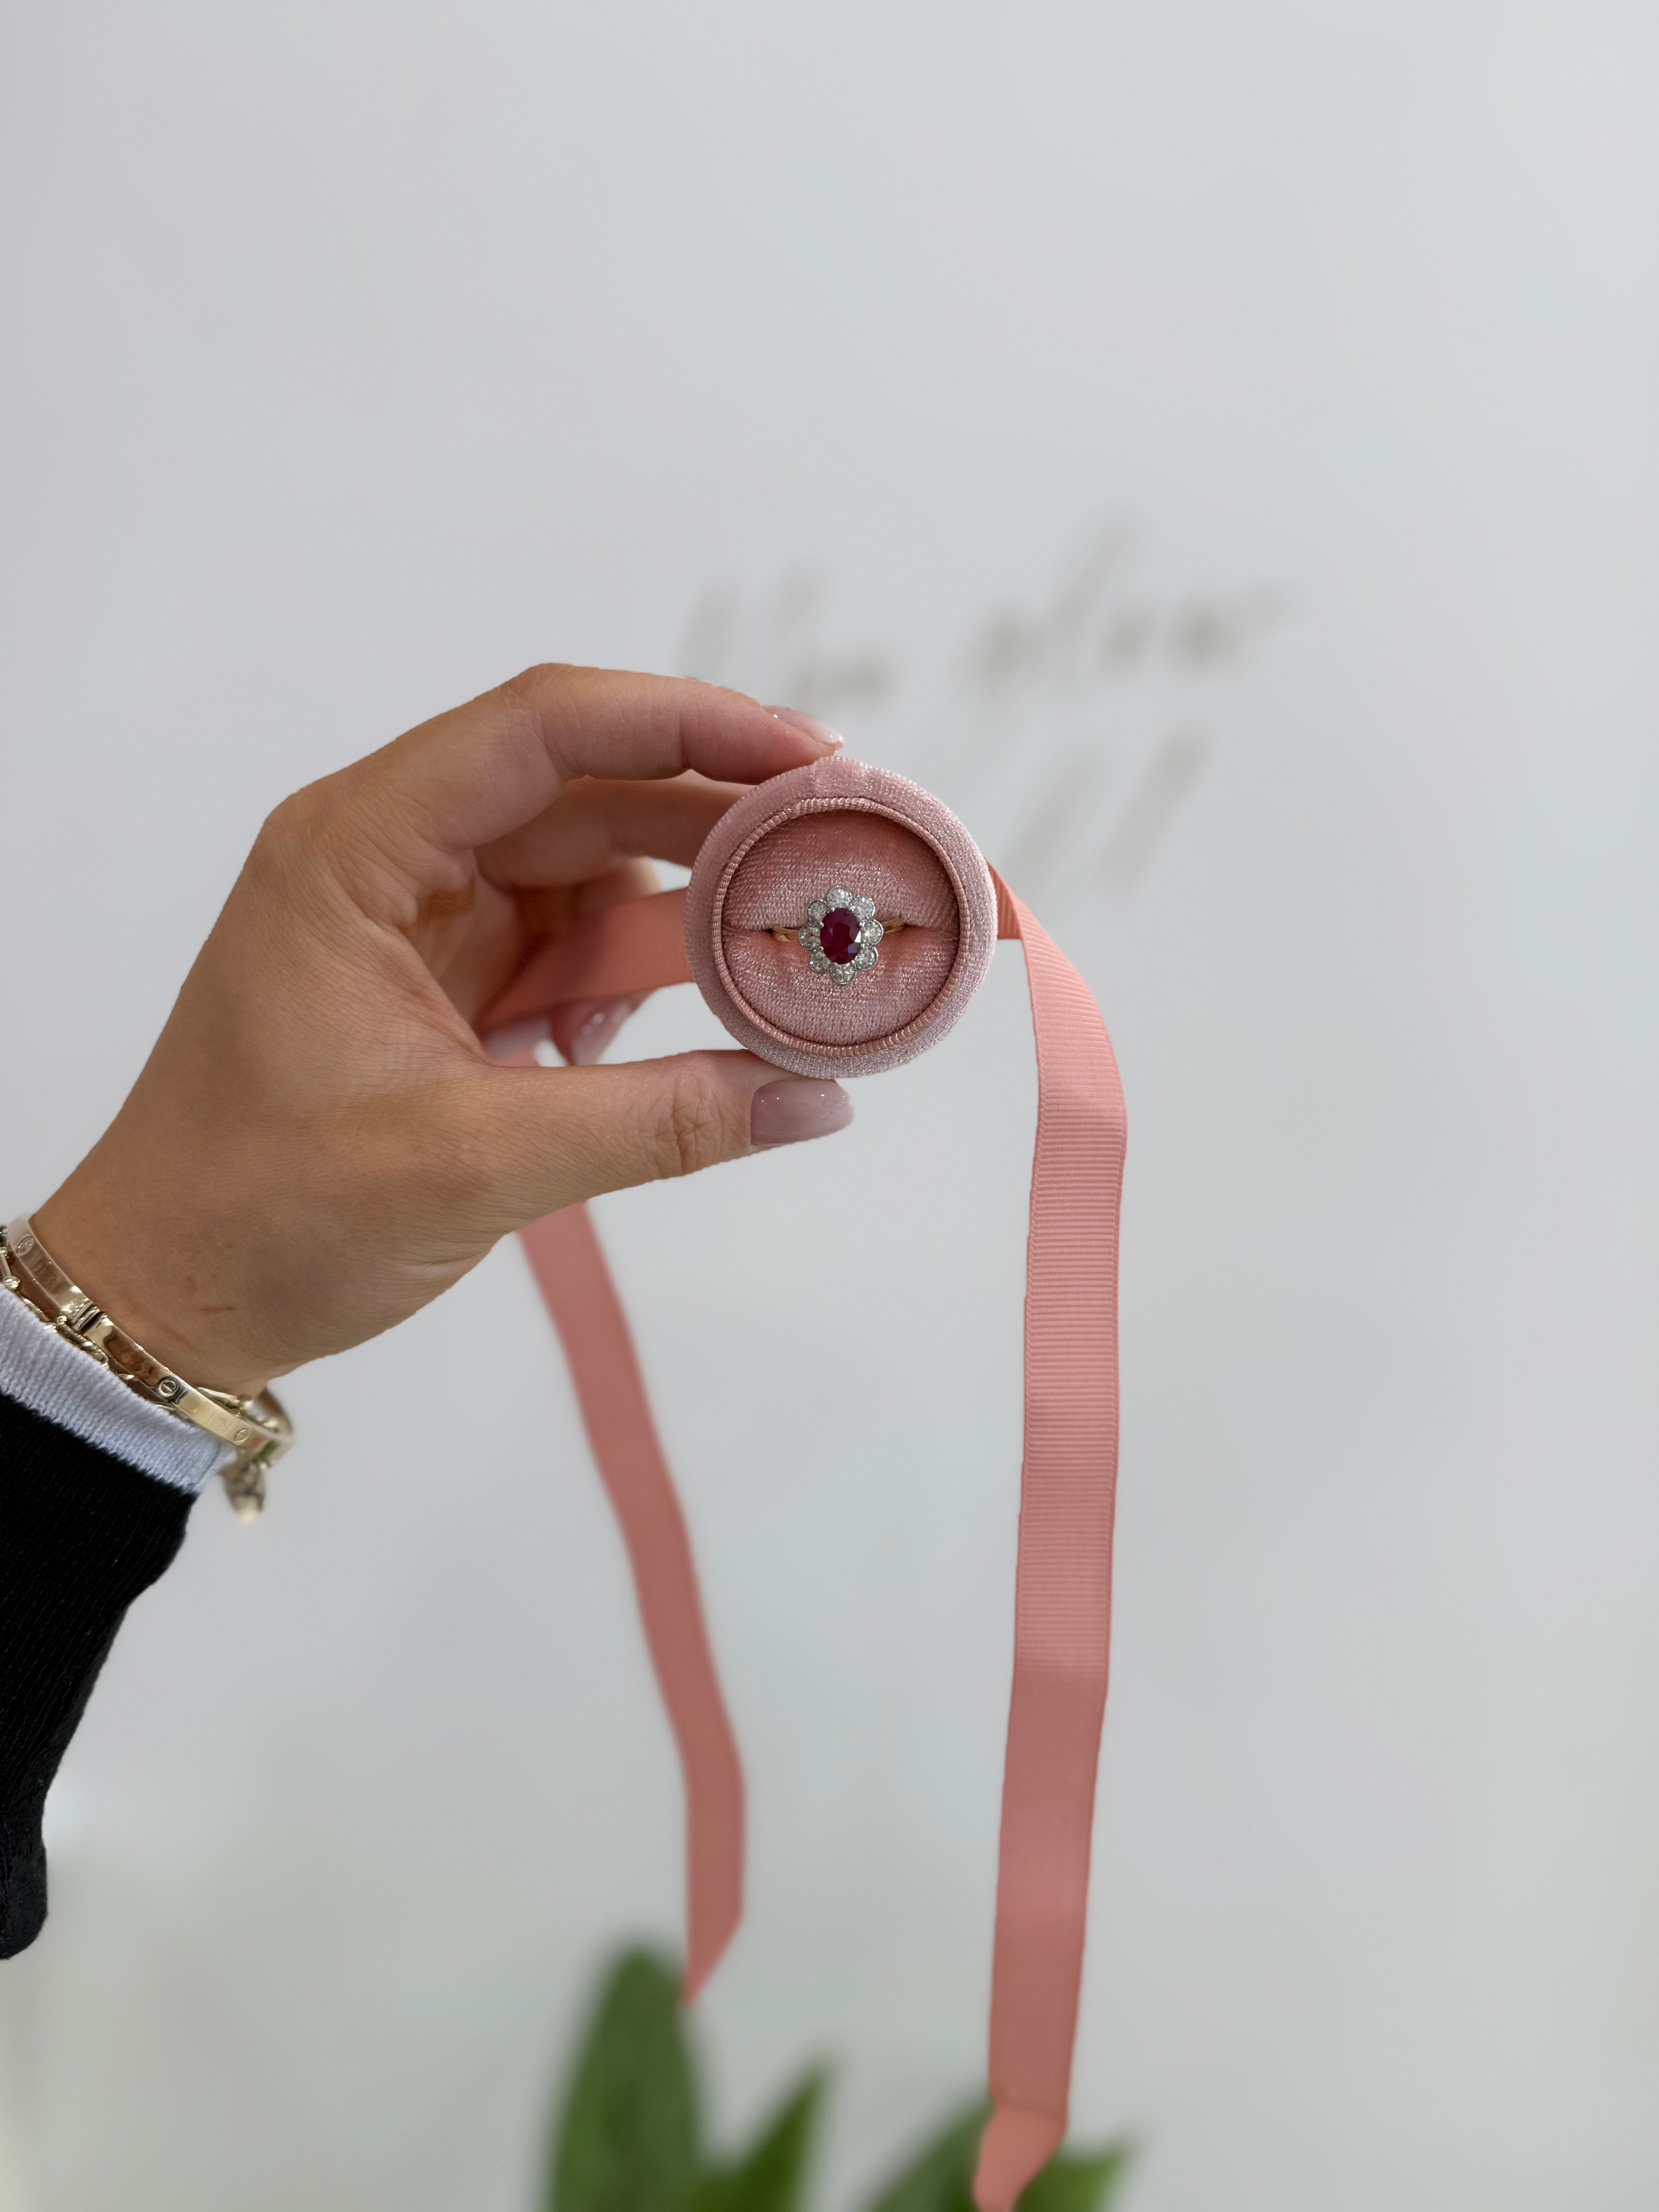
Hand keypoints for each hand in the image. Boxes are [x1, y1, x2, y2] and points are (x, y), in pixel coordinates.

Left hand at [34, 666, 851, 1395]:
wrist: (167, 1297)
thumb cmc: (265, 1216)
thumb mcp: (474, 1164)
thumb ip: (657, 1122)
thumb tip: (818, 1101)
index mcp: (359, 848)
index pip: (545, 730)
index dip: (689, 723)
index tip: (812, 759)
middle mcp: (395, 855)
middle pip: (590, 790)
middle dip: (724, 821)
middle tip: (851, 853)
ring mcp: (427, 919)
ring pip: (597, 871)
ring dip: (691, 915)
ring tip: (784, 965)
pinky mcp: (454, 982)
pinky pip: (577, 947)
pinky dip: (640, 984)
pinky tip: (671, 1037)